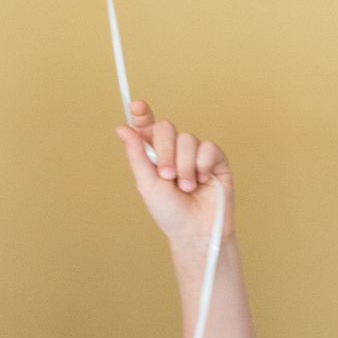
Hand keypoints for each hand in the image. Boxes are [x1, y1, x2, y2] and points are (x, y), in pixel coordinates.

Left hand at [116, 100, 232, 255]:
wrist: (195, 230)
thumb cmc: (169, 212)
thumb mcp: (147, 184)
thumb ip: (136, 155)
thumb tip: (122, 129)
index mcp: (155, 155)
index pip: (148, 128)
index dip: (143, 115)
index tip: (136, 106)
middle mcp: (175, 151)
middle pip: (166, 128)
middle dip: (165, 151)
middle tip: (166, 176)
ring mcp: (196, 153)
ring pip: (188, 139)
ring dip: (184, 166)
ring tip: (186, 187)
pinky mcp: (216, 159)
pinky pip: (208, 147)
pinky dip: (201, 165)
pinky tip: (202, 180)